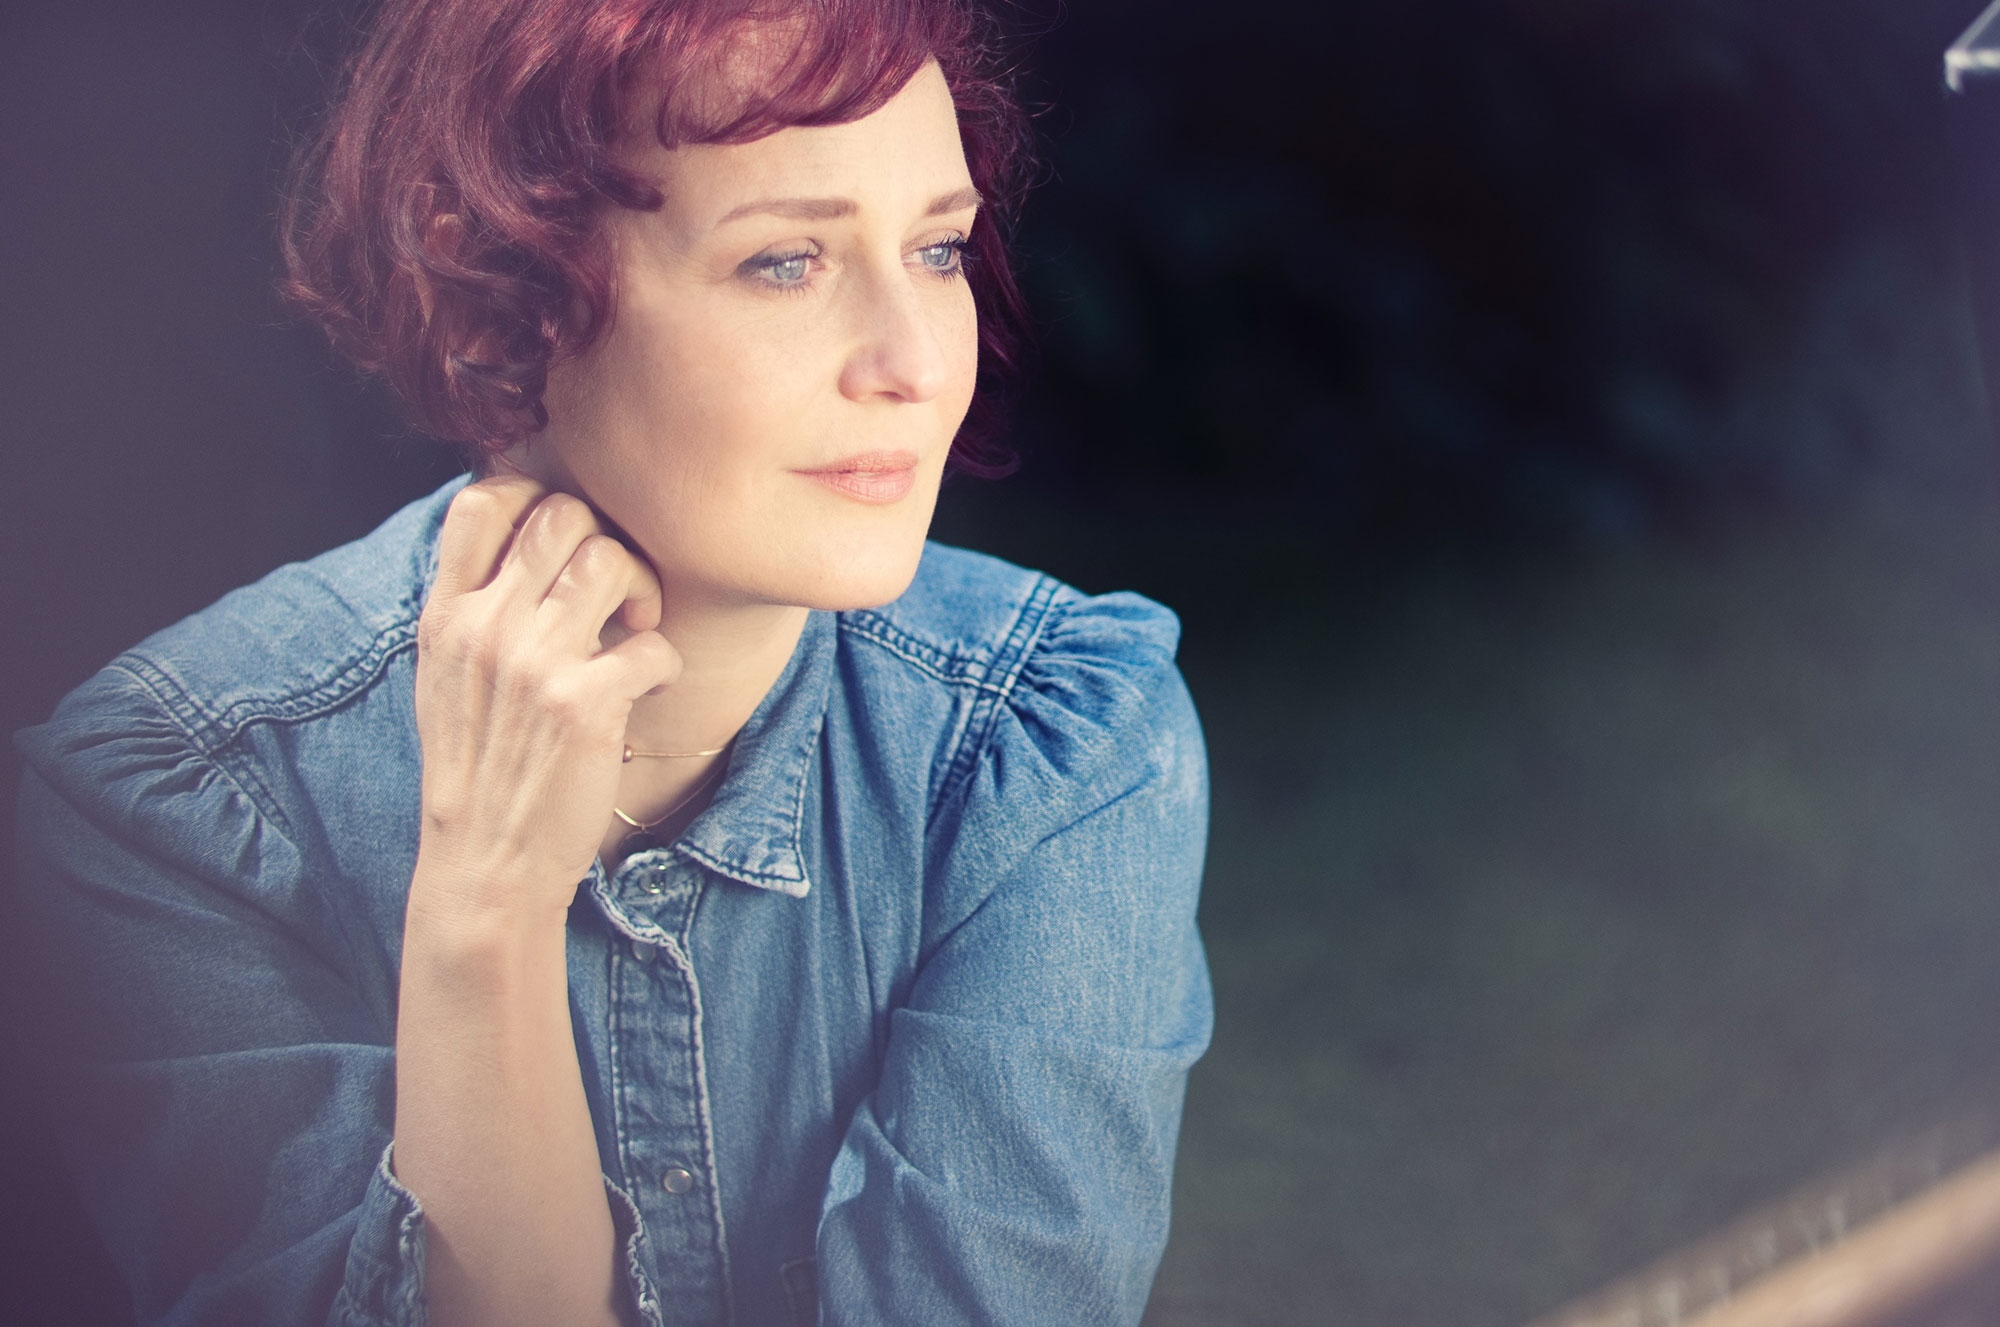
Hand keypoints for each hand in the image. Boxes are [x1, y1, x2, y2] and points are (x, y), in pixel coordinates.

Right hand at [409, 474, 679, 917]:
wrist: (485, 864)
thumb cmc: (480, 768)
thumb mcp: (448, 677)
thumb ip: (475, 606)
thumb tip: (526, 535)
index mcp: (444, 615)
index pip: (482, 500)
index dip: (538, 495)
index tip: (565, 539)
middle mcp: (484, 627)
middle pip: (563, 514)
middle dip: (605, 543)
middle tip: (616, 597)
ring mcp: (534, 662)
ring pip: (611, 558)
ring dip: (643, 590)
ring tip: (636, 634)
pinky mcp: (586, 704)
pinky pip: (654, 644)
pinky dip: (665, 665)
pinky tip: (646, 691)